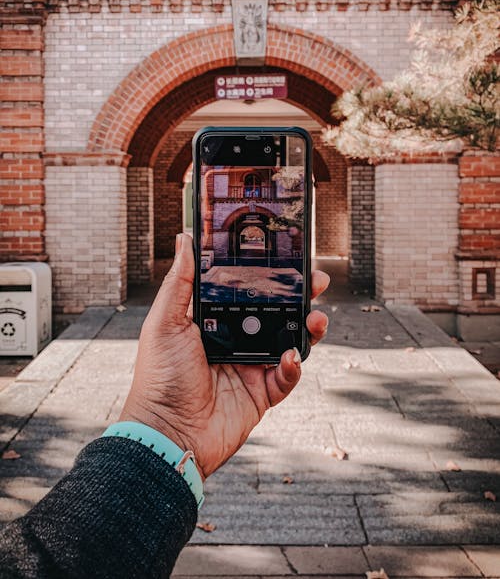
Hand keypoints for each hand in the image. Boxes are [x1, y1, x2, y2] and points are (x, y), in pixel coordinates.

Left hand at [119, 234, 329, 479]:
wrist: (166, 434)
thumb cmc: (158, 377)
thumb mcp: (165, 322)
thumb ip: (181, 281)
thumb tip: (185, 239)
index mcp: (212, 322)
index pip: (246, 292)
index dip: (267, 277)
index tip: (286, 258)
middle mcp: (233, 341)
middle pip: (274, 313)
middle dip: (298, 297)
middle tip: (316, 281)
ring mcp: (249, 368)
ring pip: (287, 341)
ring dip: (306, 328)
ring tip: (317, 317)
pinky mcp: (260, 394)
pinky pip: (286, 377)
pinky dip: (293, 367)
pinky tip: (291, 356)